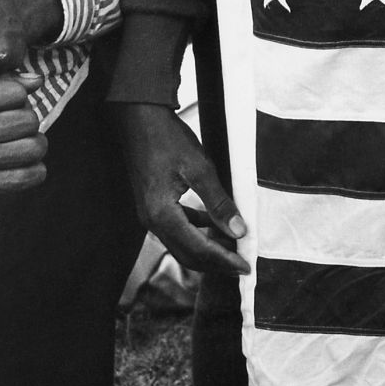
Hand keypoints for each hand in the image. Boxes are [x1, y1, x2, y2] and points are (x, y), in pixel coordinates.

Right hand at [0, 72, 47, 194]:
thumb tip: (36, 80)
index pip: (18, 93)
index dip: (15, 97)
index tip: (3, 104)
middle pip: (30, 119)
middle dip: (24, 120)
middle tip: (9, 124)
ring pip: (35, 147)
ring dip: (32, 144)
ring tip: (16, 143)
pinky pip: (28, 176)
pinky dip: (32, 170)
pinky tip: (20, 164)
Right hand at [113, 102, 249, 274]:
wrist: (139, 119)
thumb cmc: (168, 139)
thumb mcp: (199, 168)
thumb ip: (219, 202)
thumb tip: (238, 230)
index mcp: (162, 216)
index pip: (199, 249)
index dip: (224, 260)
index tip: (245, 266)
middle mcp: (152, 222)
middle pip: (187, 255)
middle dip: (216, 262)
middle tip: (241, 263)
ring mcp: (150, 215)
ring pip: (182, 245)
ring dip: (207, 248)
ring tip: (232, 245)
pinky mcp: (152, 206)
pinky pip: (176, 229)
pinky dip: (196, 231)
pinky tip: (212, 222)